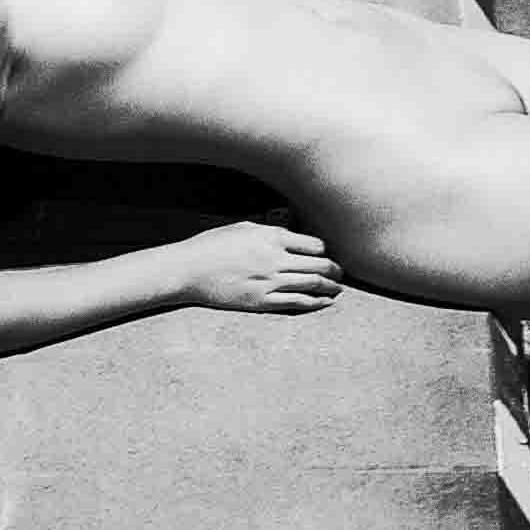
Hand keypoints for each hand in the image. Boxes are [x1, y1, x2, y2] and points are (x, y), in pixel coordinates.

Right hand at [176, 221, 342, 315]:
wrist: (188, 270)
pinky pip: (296, 302)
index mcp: (271, 236)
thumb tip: (288, 229)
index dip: (324, 250)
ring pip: (312, 284)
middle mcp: (275, 258)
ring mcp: (269, 282)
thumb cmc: (212, 245)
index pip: (313, 244)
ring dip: (330, 286)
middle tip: (341, 272)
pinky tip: (326, 302)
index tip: (326, 254)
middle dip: (334, 269)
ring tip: (338, 287)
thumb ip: (268, 229)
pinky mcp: (261, 301)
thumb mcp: (242, 227)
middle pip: (318, 264)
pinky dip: (316, 302)